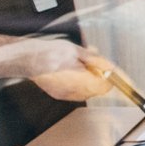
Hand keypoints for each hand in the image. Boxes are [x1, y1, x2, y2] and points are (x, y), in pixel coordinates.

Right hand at [0, 35, 114, 100]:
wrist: (26, 58)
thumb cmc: (49, 52)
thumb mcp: (76, 51)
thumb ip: (94, 61)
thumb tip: (109, 67)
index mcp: (79, 81)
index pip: (105, 86)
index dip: (114, 79)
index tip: (119, 74)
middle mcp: (73, 92)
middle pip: (97, 89)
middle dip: (101, 76)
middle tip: (97, 61)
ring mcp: (65, 94)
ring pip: (87, 89)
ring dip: (90, 78)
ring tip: (83, 61)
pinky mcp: (59, 94)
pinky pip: (77, 90)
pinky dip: (80, 81)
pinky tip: (74, 68)